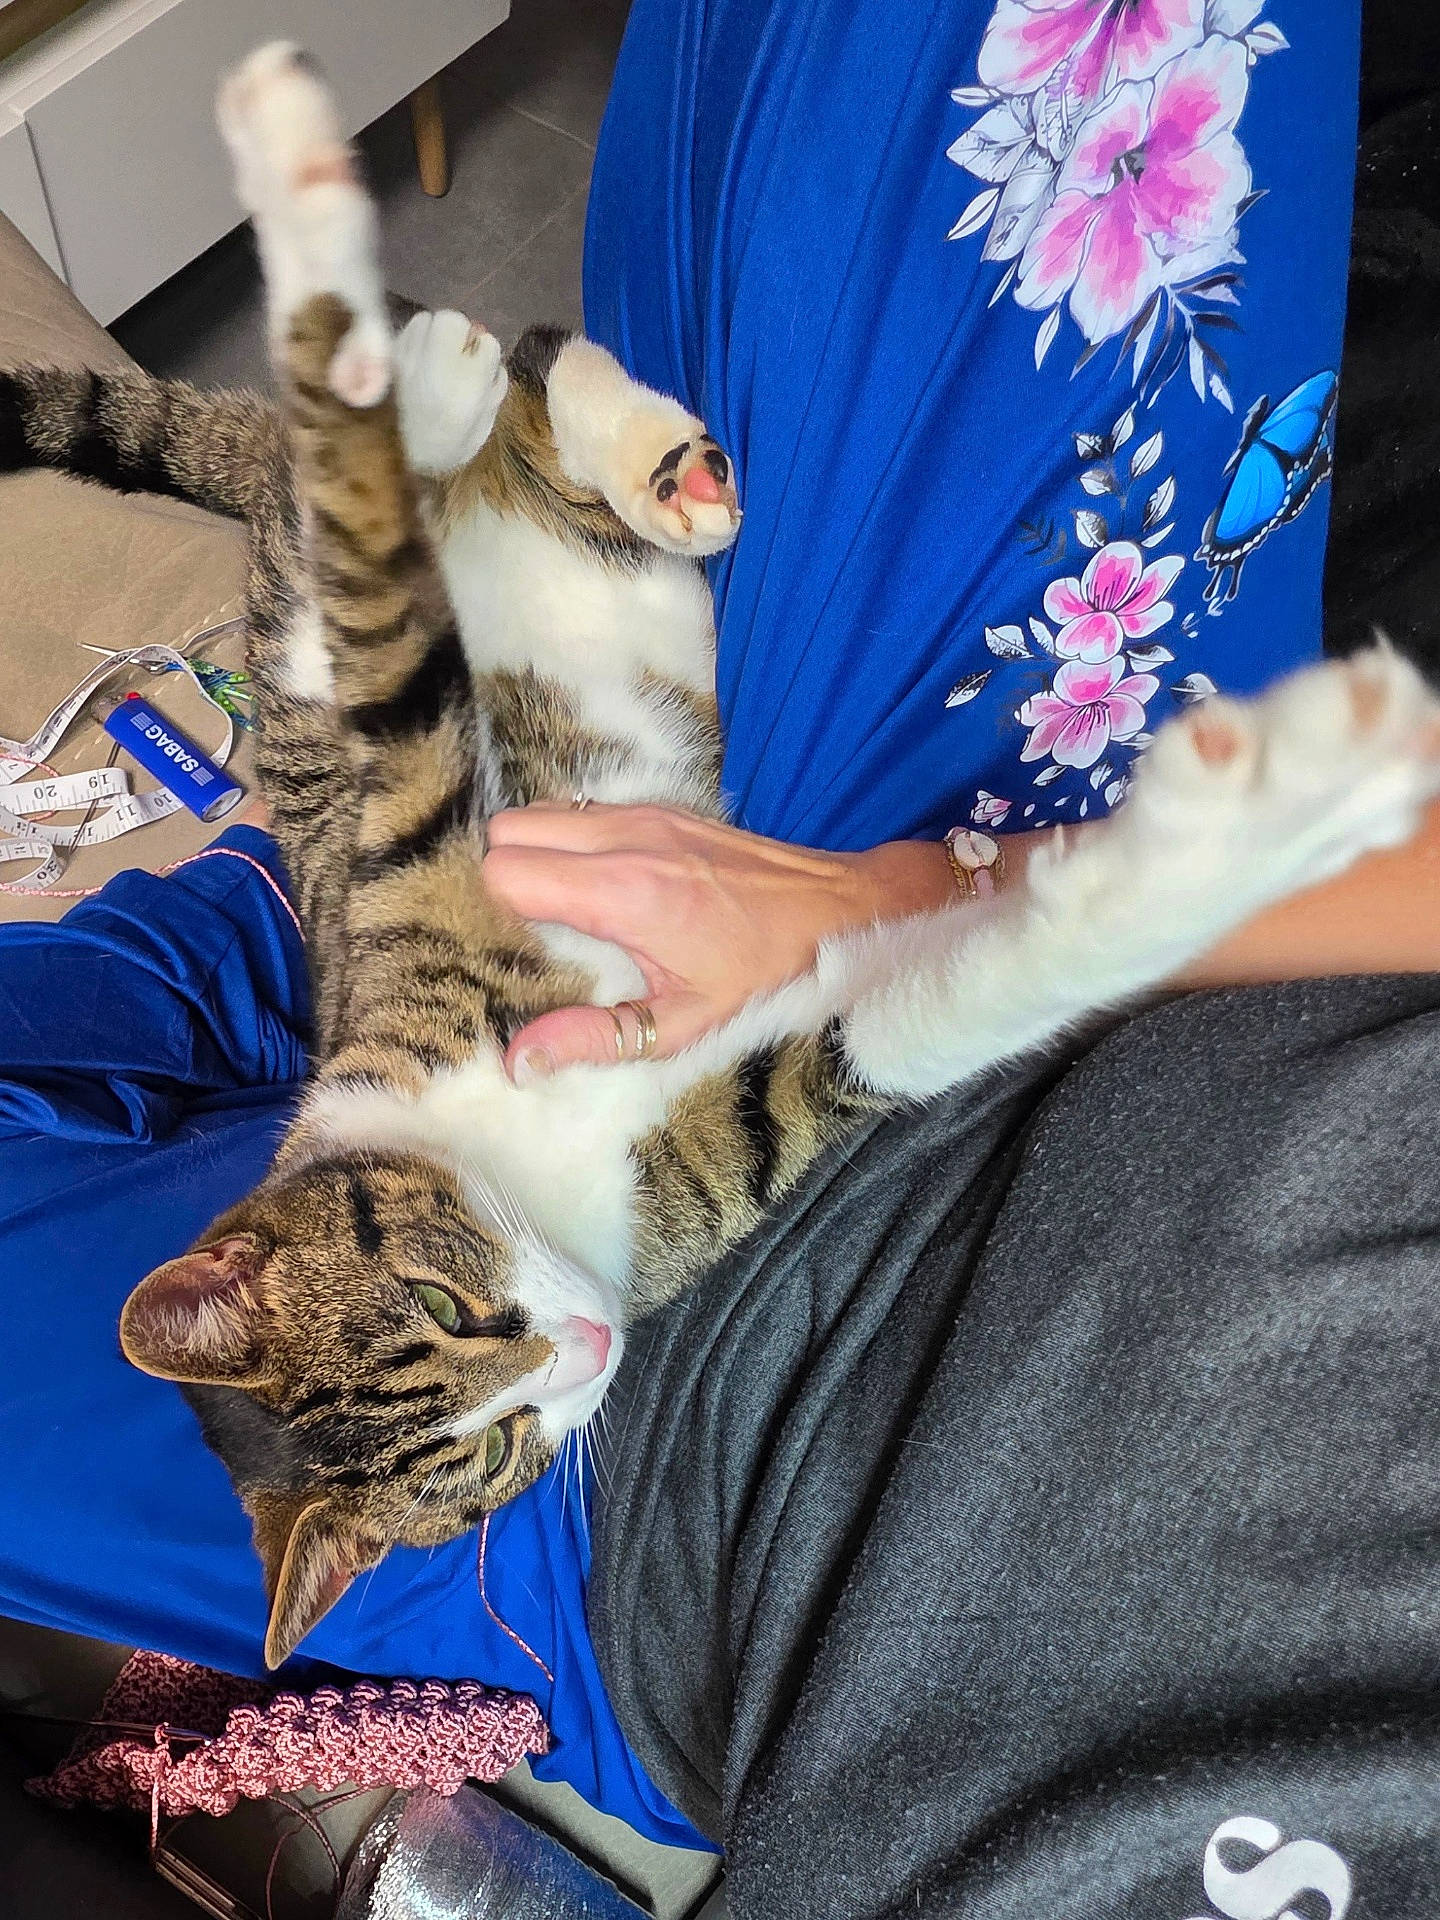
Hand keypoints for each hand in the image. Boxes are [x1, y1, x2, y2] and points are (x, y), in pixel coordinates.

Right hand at [481, 803, 957, 1078]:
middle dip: (498, 876)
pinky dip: (565, 842)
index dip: (491, 910)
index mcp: (624, 889)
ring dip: (530, 855)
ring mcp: (643, 813)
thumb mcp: (684, 1023)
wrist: (842, 912)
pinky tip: (588, 892)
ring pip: (540, 812)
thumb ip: (595, 1038)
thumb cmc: (768, 972)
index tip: (502, 950)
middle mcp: (626, 836)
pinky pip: (580, 811)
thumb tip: (518, 1060)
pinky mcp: (660, 807)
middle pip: (508, 829)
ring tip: (546, 914)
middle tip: (516, 932)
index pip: (504, 870)